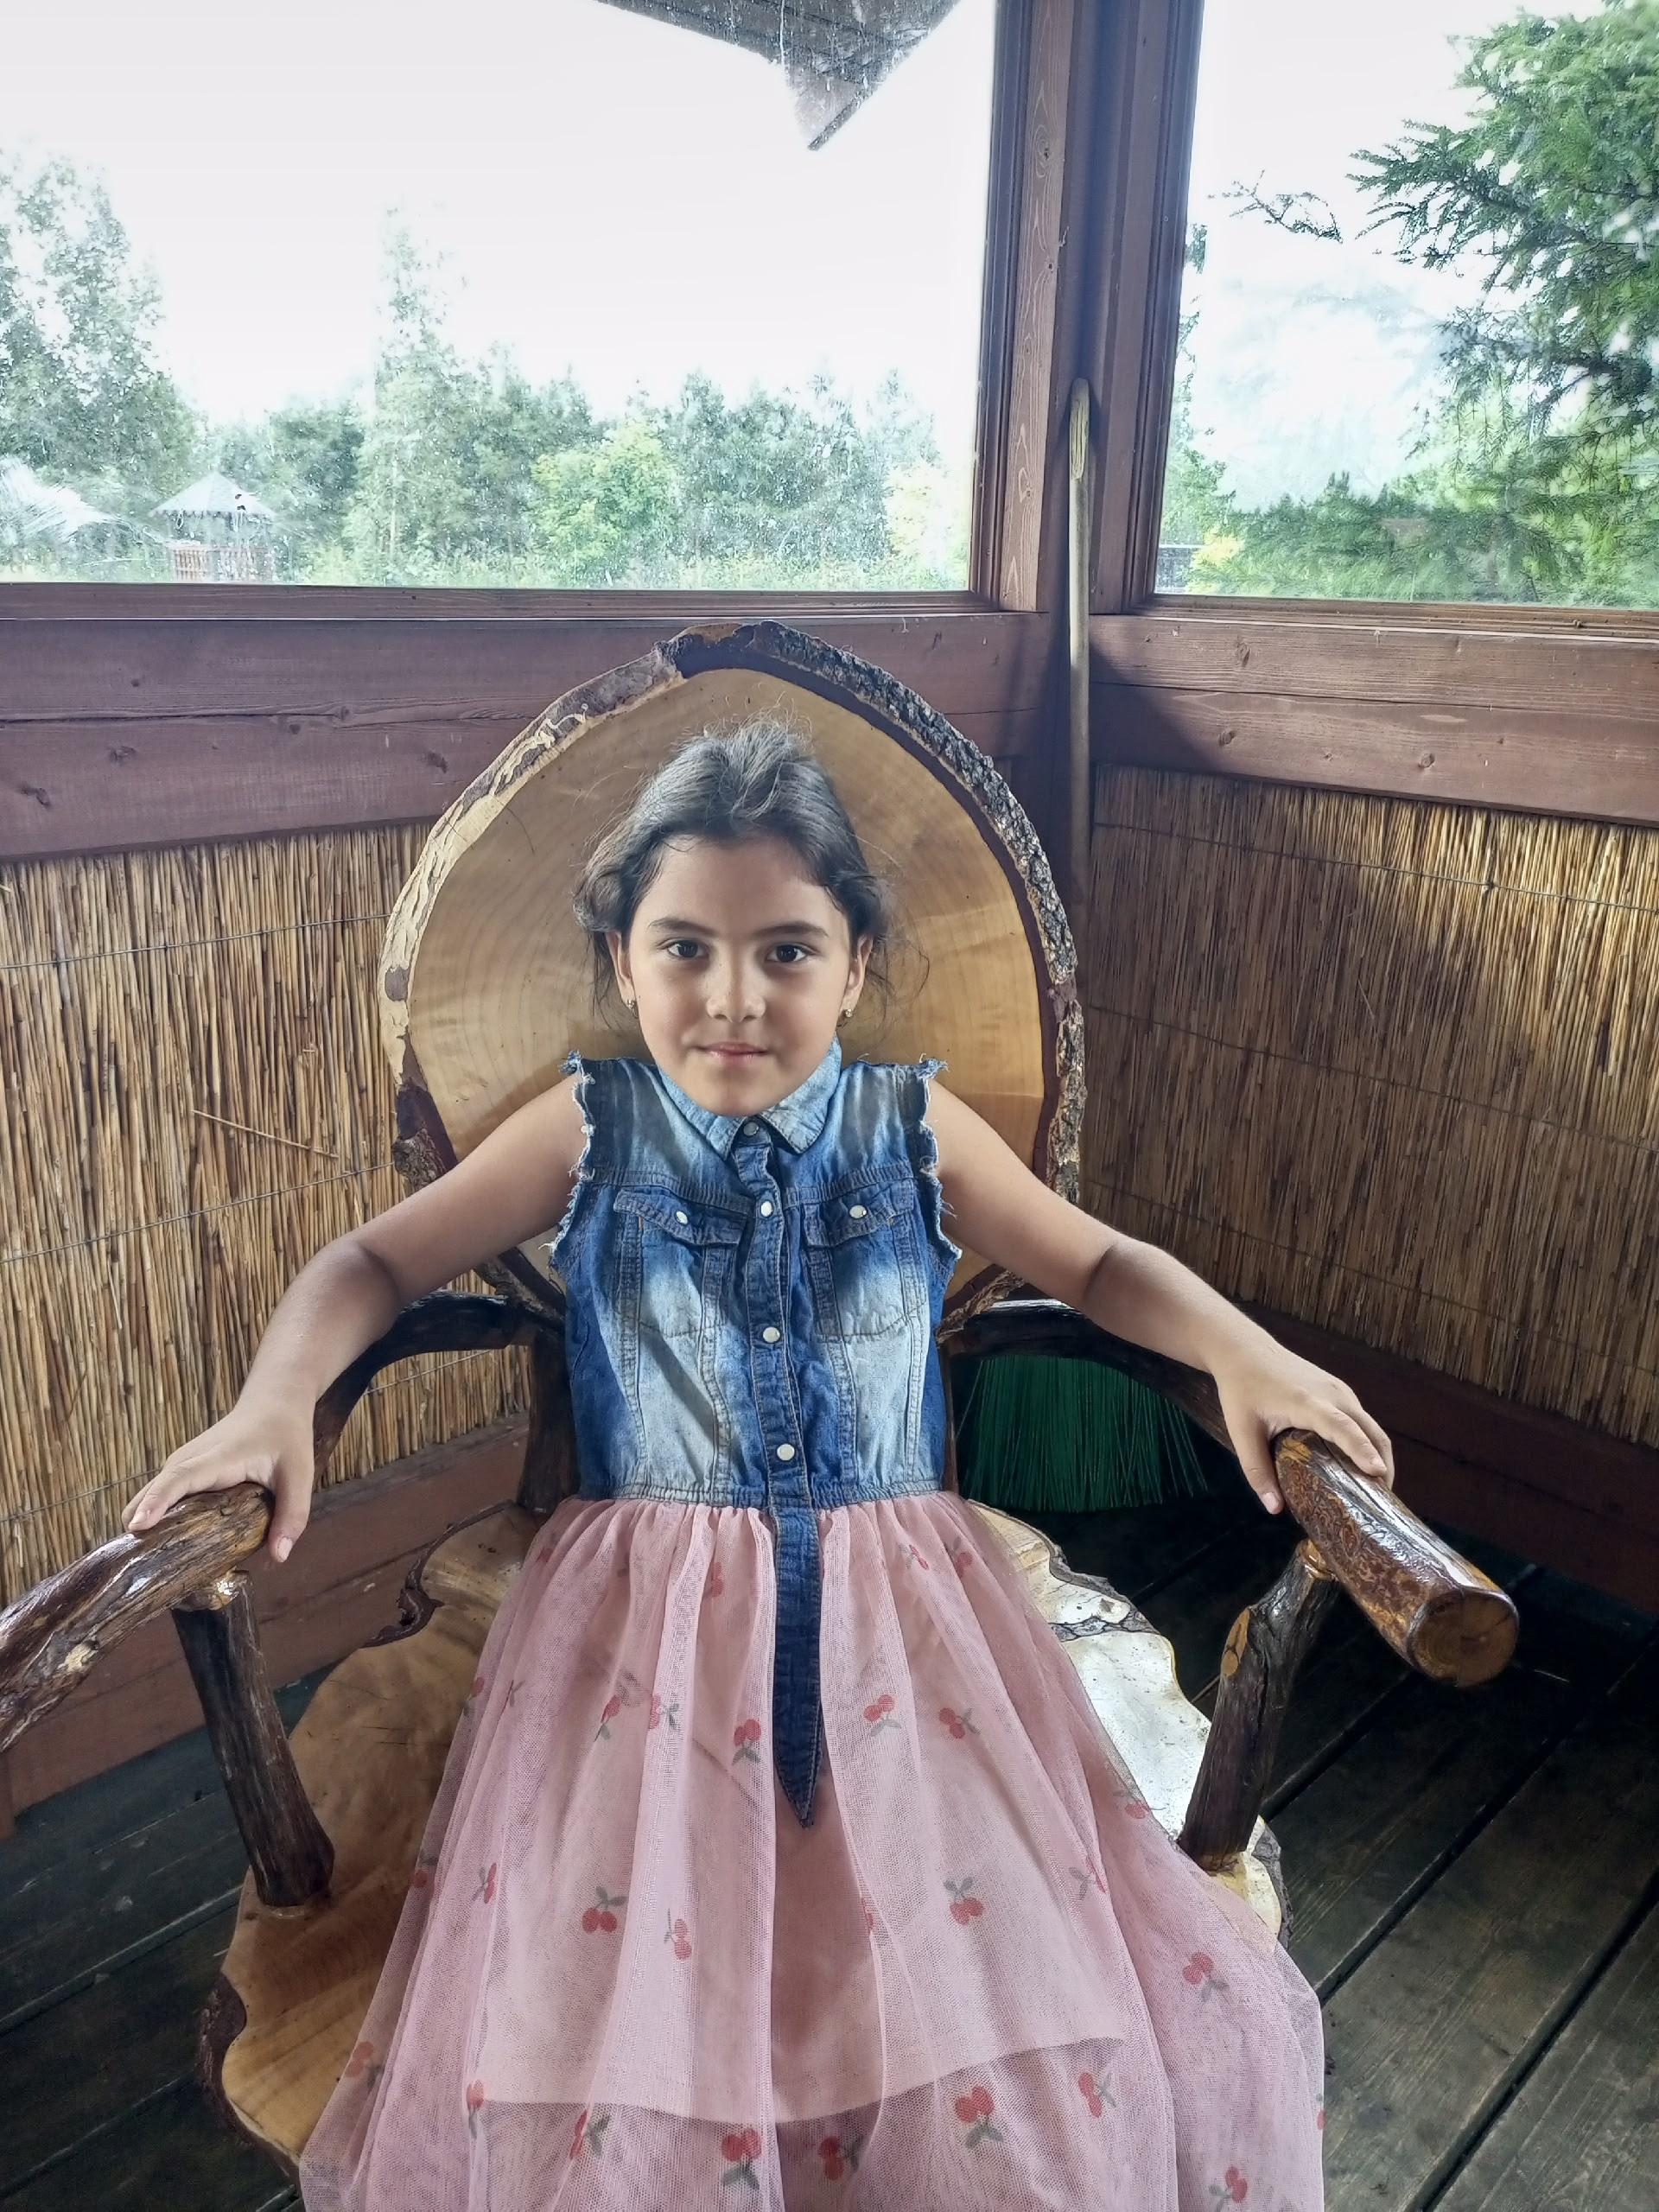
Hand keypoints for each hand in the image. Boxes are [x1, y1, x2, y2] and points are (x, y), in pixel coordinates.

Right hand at [121, 1400, 315, 1562]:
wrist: (273, 1403)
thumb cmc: (286, 1436)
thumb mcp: (300, 1475)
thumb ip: (292, 1515)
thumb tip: (279, 1557)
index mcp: (218, 1458)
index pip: (179, 1478)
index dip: (156, 1501)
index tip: (137, 1526)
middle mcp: (190, 1459)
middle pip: (151, 1492)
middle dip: (140, 1525)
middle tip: (139, 1568)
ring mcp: (182, 1463)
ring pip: (148, 1495)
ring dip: (144, 1524)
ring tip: (145, 1564)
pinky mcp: (182, 1470)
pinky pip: (159, 1495)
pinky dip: (153, 1516)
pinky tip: (161, 1544)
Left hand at [1210, 1341, 1393, 1514]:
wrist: (1245, 1351)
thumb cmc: (1242, 1389)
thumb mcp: (1242, 1432)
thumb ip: (1257, 1470)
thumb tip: (1274, 1509)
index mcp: (1308, 1402)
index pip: (1343, 1428)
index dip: (1361, 1450)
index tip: (1378, 1473)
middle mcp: (1333, 1394)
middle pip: (1371, 1431)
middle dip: (1382, 1465)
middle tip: (1382, 1501)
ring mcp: (1340, 1390)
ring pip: (1371, 1425)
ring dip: (1379, 1454)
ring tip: (1375, 1489)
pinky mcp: (1340, 1390)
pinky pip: (1362, 1419)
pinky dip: (1369, 1442)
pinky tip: (1361, 1464)